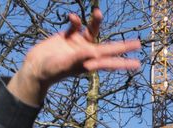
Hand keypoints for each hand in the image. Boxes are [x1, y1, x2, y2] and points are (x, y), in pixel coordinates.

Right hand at [8, 9, 140, 105]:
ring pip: (92, 31)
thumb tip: (92, 52)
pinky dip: (75, 20)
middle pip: (108, 47)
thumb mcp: (65, 64)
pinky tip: (71, 17)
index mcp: (88, 63)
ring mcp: (77, 44)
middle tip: (138, 43)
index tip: (137, 64)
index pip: (110, 61)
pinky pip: (75, 25)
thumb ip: (78, 58)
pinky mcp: (67, 37)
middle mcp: (86, 53)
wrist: (34, 68)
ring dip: (96, 22)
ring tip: (98, 12)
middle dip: (122, 45)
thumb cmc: (49, 70)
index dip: (124, 62)